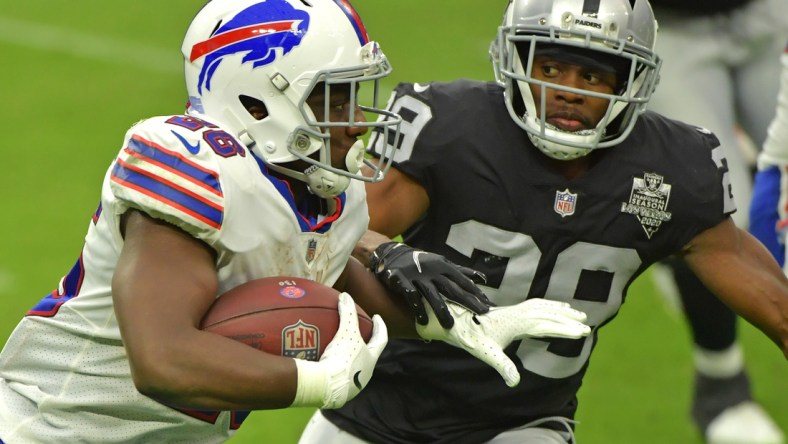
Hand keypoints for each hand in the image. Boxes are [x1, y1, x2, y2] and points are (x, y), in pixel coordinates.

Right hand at [290, 292, 387, 408]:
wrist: (327, 387)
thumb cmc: (342, 358)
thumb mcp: (346, 332)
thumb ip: (347, 313)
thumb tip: (346, 296)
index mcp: (371, 359)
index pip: (381, 339)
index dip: (380, 327)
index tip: (377, 318)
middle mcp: (366, 373)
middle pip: (368, 355)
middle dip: (365, 344)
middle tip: (360, 334)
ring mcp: (354, 385)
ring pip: (354, 368)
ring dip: (350, 358)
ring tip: (340, 348)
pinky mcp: (340, 393)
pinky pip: (339, 377)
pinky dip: (335, 369)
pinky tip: (325, 365)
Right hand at [370, 242, 491, 327]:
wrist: (394, 255)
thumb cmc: (422, 262)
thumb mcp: (442, 263)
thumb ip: (461, 271)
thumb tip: (482, 278)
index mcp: (443, 266)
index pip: (463, 280)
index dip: (476, 292)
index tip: (488, 304)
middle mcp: (432, 270)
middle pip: (452, 288)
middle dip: (467, 301)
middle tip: (480, 314)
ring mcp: (417, 276)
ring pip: (432, 294)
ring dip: (441, 310)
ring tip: (450, 326)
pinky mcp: (402, 281)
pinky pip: (411, 295)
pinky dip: (417, 308)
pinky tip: (423, 320)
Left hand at [416, 298, 590, 386]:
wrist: (459, 323)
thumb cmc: (473, 338)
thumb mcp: (487, 354)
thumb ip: (502, 366)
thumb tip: (514, 382)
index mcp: (517, 322)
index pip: (547, 325)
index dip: (566, 329)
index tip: (582, 332)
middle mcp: (519, 313)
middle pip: (550, 315)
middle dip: (569, 320)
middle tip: (588, 326)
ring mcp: (517, 309)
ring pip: (545, 307)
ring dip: (563, 310)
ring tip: (580, 314)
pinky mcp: (514, 310)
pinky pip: (538, 304)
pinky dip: (551, 305)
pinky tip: (557, 307)